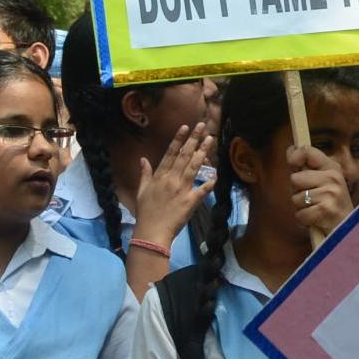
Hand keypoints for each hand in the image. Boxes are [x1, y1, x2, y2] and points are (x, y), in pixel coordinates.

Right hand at [133, 123, 214, 243]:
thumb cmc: (146, 212)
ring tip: (210, 140)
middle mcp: (172, 179)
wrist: (152, 232)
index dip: (179, 139)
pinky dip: (210, 182)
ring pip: (194, 167)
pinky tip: (216, 173)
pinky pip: (202, 190)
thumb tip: (143, 159)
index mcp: (160, 176)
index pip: (170, 153)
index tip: (186, 127)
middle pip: (185, 156)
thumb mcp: (141, 191)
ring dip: (203, 152)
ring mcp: (182, 190)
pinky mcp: (191, 202)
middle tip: (203, 126)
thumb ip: (145, 174)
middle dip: (194, 139)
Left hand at [285, 145, 350, 237]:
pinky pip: (300, 214)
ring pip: (295, 198)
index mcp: (332, 168)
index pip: (307, 151)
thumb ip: (307, 168)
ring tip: (315, 209)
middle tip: (311, 198)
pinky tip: (315, 219)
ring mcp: (331, 194)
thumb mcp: (324, 182)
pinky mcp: (326, 210)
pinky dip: (304, 220)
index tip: (292, 164)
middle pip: (294, 179)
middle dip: (297, 192)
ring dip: (301, 208)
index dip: (294, 156)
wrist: (348, 228)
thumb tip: (290, 149)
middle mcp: (333, 178)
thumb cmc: (330, 204)